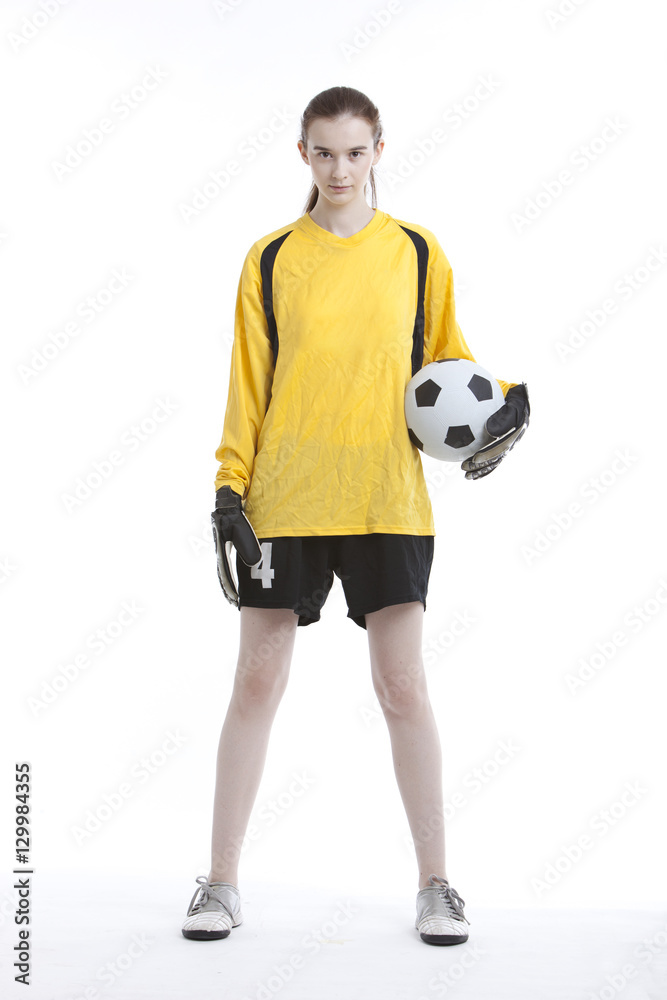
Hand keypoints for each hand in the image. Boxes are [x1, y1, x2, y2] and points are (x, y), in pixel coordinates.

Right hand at [211, 486, 261, 606]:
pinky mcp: (226, 546)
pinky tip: (234, 580)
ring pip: (224, 571)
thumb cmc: (234, 516)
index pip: (226, 573)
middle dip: (229, 590)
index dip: (230, 587)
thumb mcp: (241, 528)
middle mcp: (220, 552)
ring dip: (228, 584)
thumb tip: (254, 563)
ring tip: (233, 597)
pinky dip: (229, 575)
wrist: (227, 505)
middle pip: (223, 575)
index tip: (235, 600)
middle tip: (235, 603)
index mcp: (222, 550)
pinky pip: (227, 564)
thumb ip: (247, 545)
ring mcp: (222, 550)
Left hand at [461, 382, 529, 479]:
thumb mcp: (513, 399)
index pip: (502, 446)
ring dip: (480, 469)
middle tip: (465, 467)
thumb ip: (505, 414)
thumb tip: (489, 431)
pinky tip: (468, 471)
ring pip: (493, 460)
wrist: (514, 395)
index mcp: (517, 430)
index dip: (489, 454)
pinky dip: (480, 466)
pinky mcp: (500, 445)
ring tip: (465, 474)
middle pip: (496, 456)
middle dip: (481, 464)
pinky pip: (490, 457)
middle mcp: (513, 440)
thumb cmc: (510, 394)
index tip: (475, 458)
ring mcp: (507, 444)